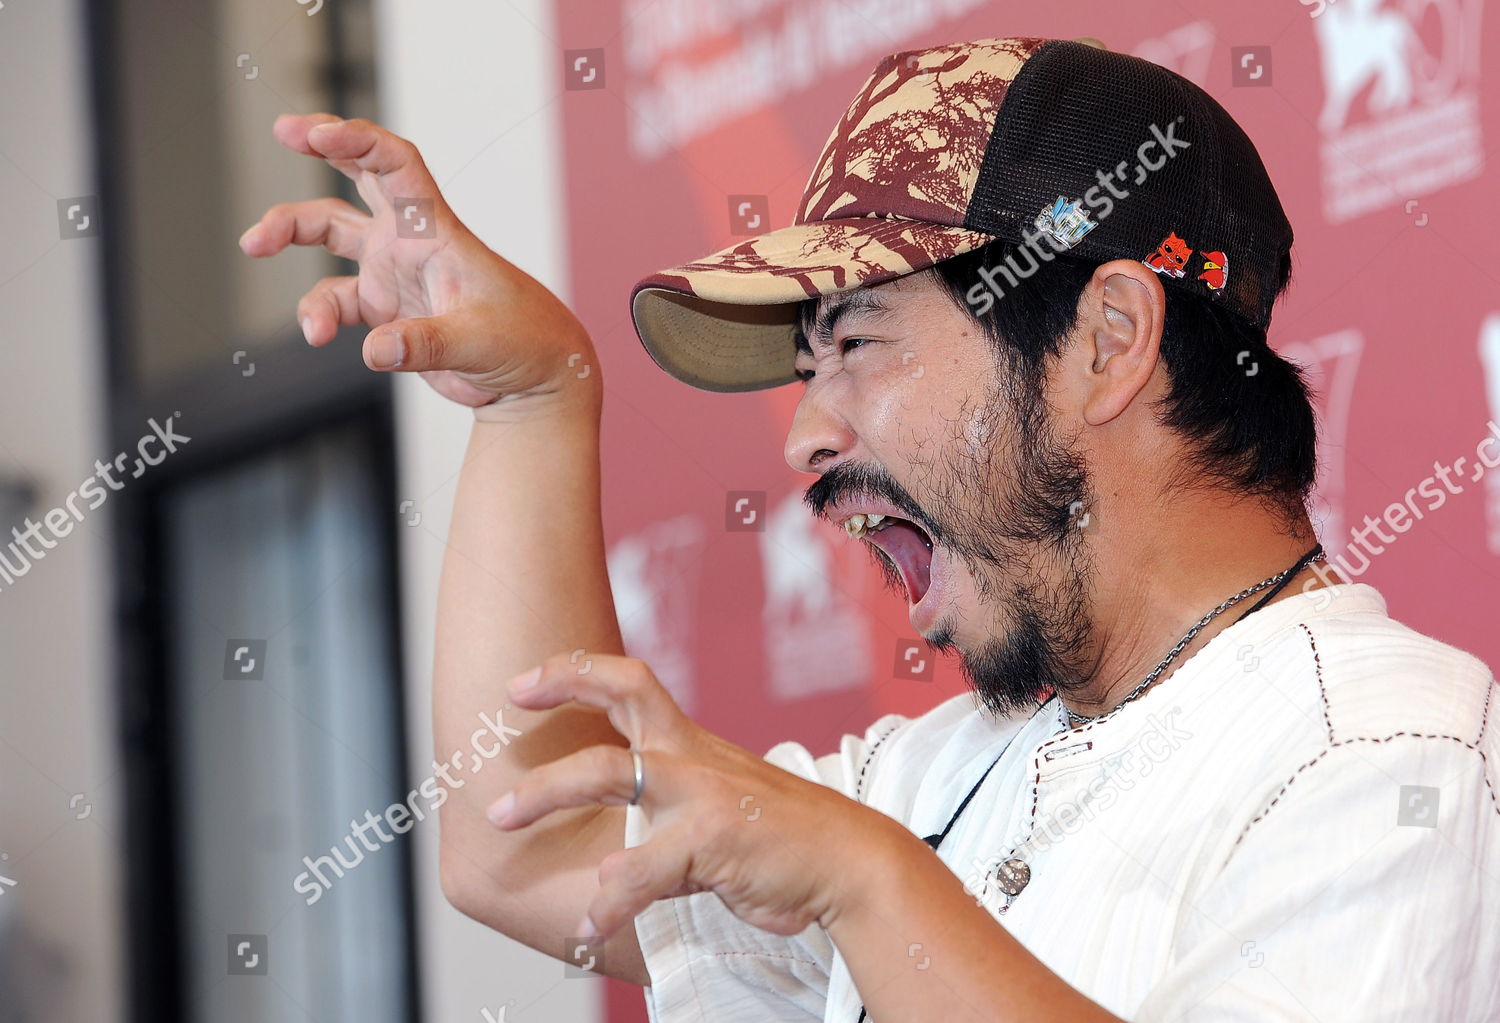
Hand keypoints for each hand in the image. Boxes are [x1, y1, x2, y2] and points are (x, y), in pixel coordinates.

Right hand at [239, 113, 596, 410]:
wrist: (534, 378)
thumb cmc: (524, 343)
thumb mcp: (478, 342)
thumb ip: (424, 344)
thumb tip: (374, 349)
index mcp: (435, 230)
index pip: (395, 166)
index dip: (357, 141)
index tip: (317, 134)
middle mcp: (409, 242)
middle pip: (357, 176)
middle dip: (320, 145)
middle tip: (283, 129)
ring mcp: (395, 273)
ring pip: (330, 232)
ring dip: (290, 232)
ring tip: (253, 244)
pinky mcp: (387, 309)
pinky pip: (334, 300)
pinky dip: (318, 314)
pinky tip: (318, 336)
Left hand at [488, 653, 911, 939]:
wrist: (848, 862)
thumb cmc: (778, 839)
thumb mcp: (718, 805)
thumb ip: (669, 808)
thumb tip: (617, 844)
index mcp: (690, 745)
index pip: (631, 684)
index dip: (575, 671)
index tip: (523, 683)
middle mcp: (691, 756)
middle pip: (621, 697)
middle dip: (558, 690)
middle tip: (505, 709)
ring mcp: (701, 793)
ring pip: (610, 770)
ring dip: (545, 791)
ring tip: (501, 815)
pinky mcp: (711, 839)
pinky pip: (642, 868)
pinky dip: (609, 897)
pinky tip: (589, 921)